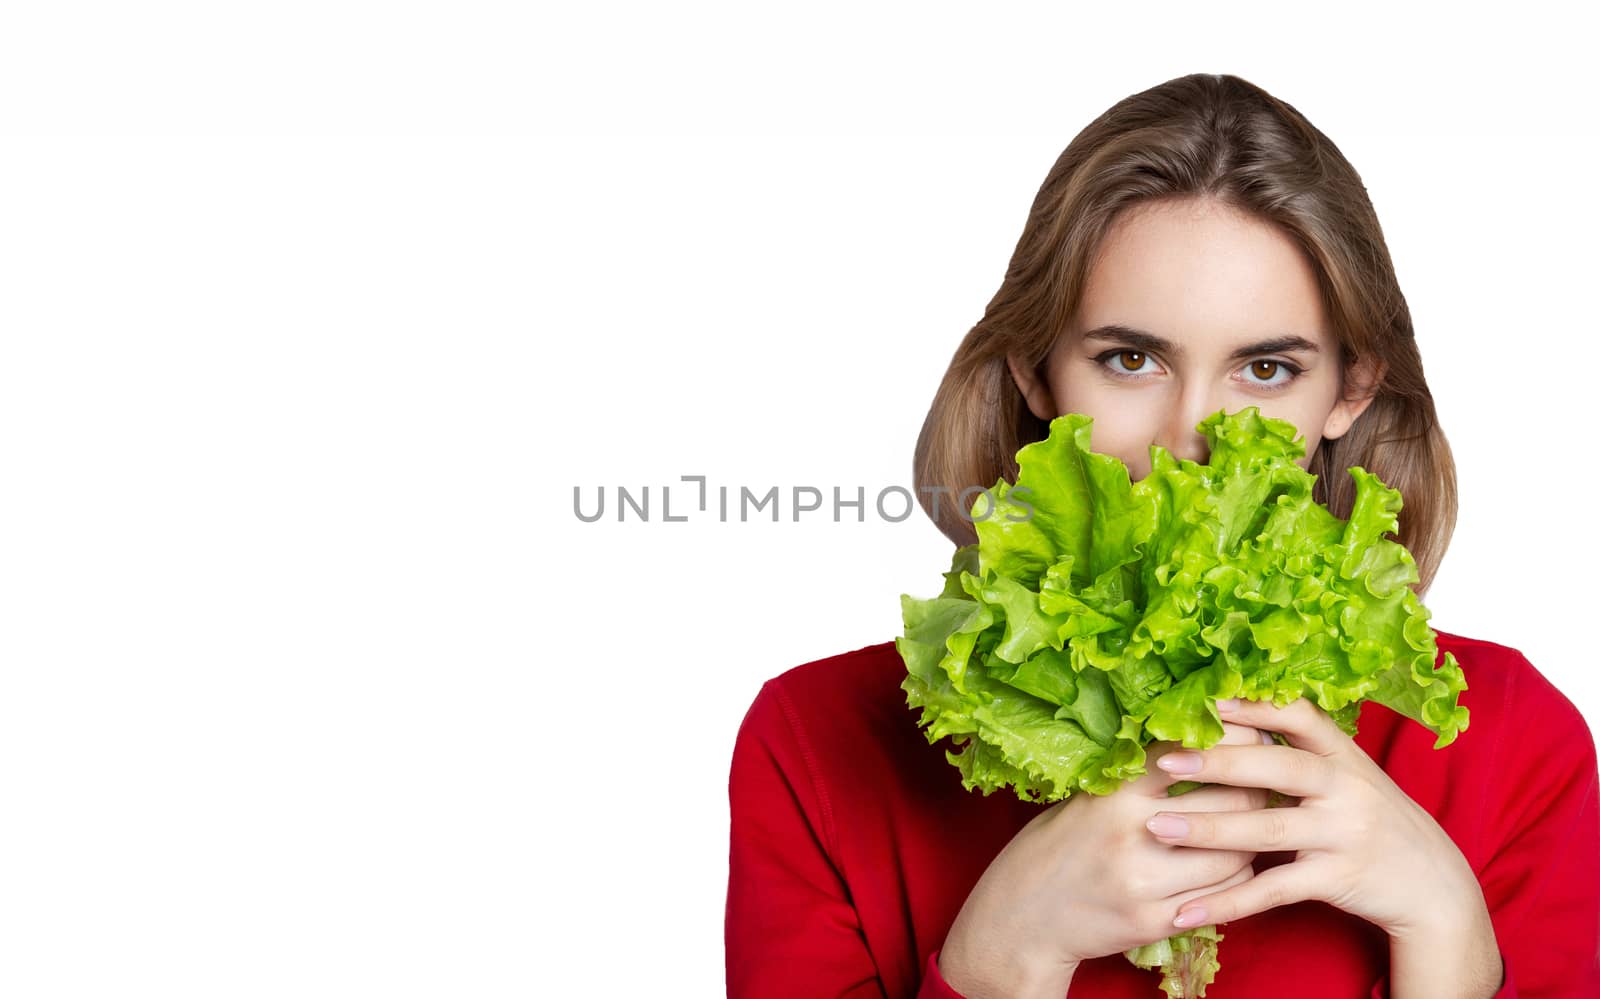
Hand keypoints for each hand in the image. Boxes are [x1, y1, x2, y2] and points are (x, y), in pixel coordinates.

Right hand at [938, 722, 1273, 998]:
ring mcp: (1146, 883)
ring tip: (1254, 823)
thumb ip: (1138, 777)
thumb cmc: (1056, 846)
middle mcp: (1133, 835)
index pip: (1192, 753)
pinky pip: (1223, 896)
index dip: (1234, 740)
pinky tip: (1231, 864)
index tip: (1253, 734)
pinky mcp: (1156, 921)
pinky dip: (1236, 877)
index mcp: (1114, 793)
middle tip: (1269, 779)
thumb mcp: (1087, 797)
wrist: (1022, 916)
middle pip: (1232, 803)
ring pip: (1237, 855)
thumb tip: (1202, 744)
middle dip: (1258, 788)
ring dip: (1253, 838)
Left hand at [1146, 696, 1485, 939]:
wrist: (1434, 886)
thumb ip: (1303, 752)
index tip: (1207, 699)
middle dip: (1217, 762)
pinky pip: (1273, 890)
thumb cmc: (1375, 820)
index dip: (1254, 706)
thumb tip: (1237, 715)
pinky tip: (1187, 909)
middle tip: (1163, 761)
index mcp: (1344, 756)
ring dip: (1207, 829)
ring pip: (1267, 828)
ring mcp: (1343, 834)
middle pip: (1277, 768)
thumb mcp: (1350, 776)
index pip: (1299, 717)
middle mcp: (1346, 789)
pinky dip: (1228, 902)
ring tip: (1156, 828)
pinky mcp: (1337, 879)